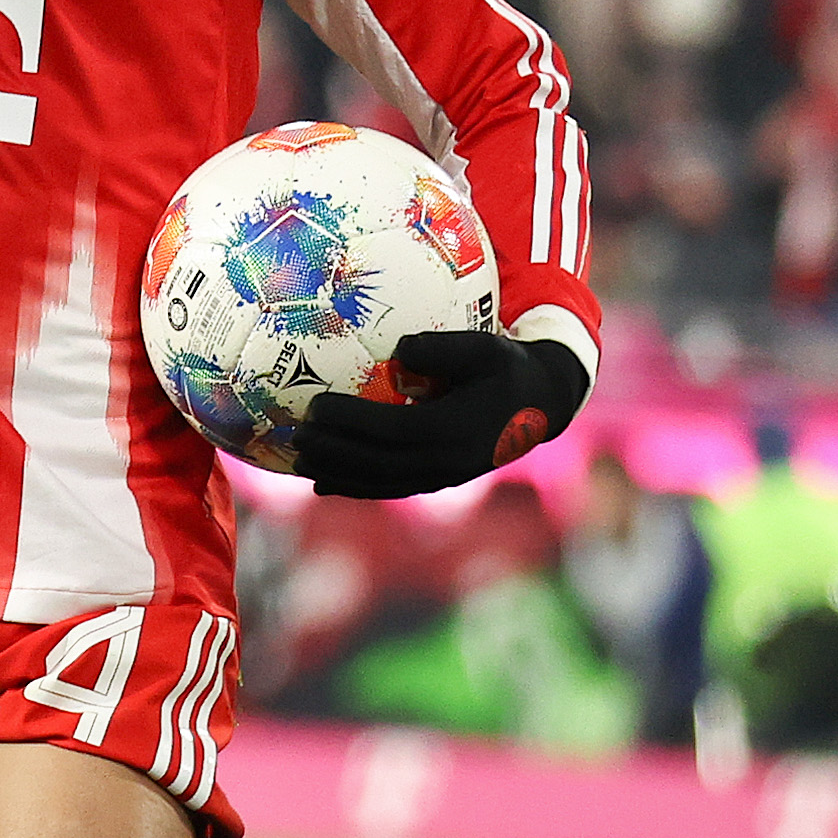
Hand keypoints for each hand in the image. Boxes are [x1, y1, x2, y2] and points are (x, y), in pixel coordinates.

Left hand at [293, 330, 588, 499]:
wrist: (541, 405)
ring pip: (381, 483)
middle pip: (378, 464)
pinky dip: (355, 487)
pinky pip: (391, 488)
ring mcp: (443, 476)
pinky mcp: (440, 481)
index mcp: (455, 430)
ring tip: (298, 461)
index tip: (316, 406)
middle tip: (295, 435)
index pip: (391, 430)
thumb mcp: (484, 348)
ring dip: (337, 474)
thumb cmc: (506, 367)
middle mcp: (447, 462)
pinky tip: (323, 483)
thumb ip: (444, 349)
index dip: (351, 422)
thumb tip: (400, 349)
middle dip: (333, 452)